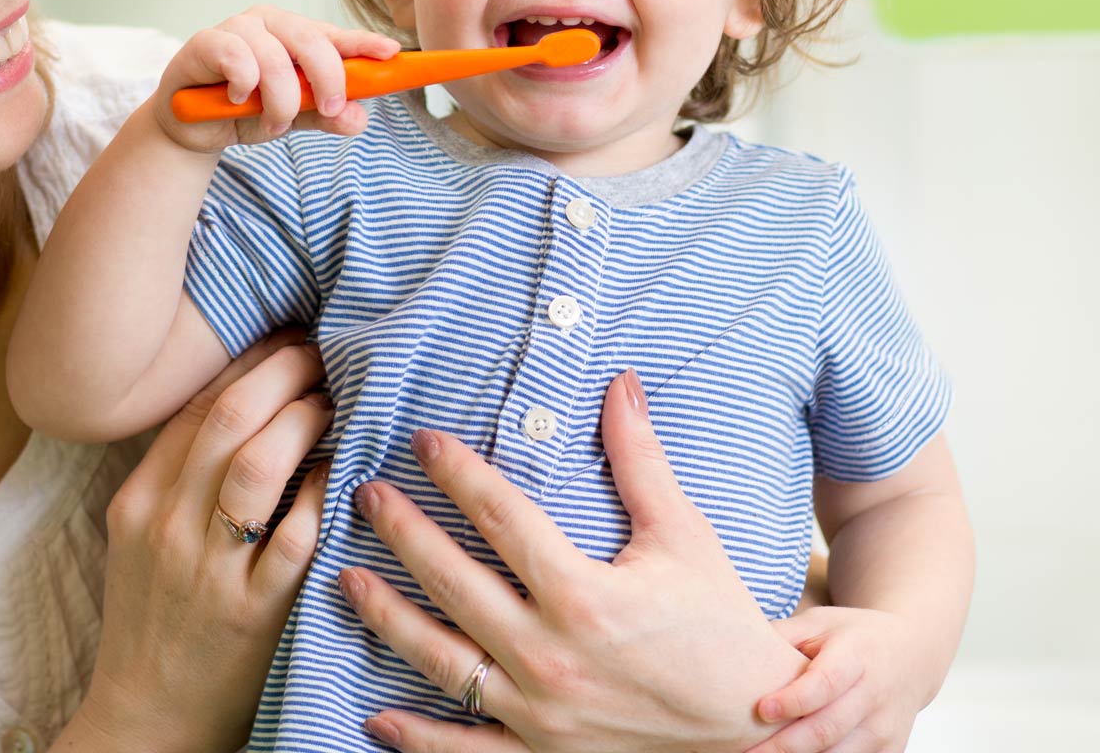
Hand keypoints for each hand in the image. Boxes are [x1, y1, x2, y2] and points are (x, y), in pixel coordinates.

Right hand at [64, 332, 332, 751]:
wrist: (145, 716)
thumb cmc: (155, 619)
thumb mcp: (141, 540)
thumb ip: (177, 477)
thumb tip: (244, 401)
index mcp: (138, 500)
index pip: (195, 406)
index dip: (247, 361)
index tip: (286, 338)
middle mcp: (167, 526)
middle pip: (229, 418)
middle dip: (285, 372)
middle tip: (322, 352)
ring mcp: (208, 569)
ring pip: (260, 465)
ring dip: (307, 420)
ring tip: (336, 402)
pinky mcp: (252, 613)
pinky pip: (297, 535)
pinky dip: (326, 492)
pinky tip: (348, 470)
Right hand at [151, 5, 398, 153]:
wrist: (192, 128)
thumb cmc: (242, 112)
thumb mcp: (291, 118)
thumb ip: (323, 115)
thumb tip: (359, 118)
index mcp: (296, 36)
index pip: (335, 36)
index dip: (364, 42)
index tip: (391, 53)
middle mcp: (270, 23)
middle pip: (311, 41)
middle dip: (328, 79)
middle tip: (330, 109)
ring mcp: (238, 28)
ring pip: (275, 58)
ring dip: (280, 100)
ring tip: (272, 122)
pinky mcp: (206, 40)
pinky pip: (236, 57)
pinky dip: (245, 84)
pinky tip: (239, 98)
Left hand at [338, 370, 806, 752]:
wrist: (754, 726)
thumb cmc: (720, 625)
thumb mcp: (684, 538)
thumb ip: (641, 461)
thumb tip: (620, 384)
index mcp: (585, 596)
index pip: (501, 519)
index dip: (458, 474)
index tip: (422, 441)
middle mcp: (552, 655)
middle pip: (453, 582)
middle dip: (403, 532)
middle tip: (366, 495)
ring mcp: (540, 711)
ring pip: (441, 660)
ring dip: (387, 617)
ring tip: (345, 577)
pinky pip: (464, 748)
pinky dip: (417, 736)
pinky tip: (375, 715)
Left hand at [744, 607, 928, 752]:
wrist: (911, 655)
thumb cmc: (852, 636)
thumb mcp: (819, 622)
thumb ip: (783, 635)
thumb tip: (735, 648)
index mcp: (857, 656)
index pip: (826, 683)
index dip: (795, 700)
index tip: (762, 709)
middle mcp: (875, 695)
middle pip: (828, 729)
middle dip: (783, 746)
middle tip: (745, 752)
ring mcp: (886, 728)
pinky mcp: (890, 750)